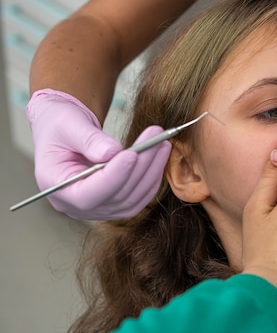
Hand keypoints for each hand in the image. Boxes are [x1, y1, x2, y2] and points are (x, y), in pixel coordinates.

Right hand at [27, 89, 170, 219]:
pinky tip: (159, 155)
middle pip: (115, 195)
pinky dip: (152, 177)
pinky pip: (139, 196)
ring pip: (132, 198)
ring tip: (162, 142)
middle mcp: (76, 206)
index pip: (87, 194)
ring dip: (151, 171)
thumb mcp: (68, 125)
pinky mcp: (114, 203)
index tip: (132, 154)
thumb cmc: (60, 125)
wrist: (65, 131)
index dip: (113, 177)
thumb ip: (88, 140)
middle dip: (140, 166)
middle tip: (156, 139)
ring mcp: (97, 208)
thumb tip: (112, 153)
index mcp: (58, 188)